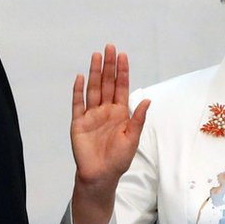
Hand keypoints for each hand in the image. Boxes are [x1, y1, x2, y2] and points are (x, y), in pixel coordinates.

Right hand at [69, 45, 149, 223]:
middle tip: (109, 47)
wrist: (100, 176)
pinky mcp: (78, 123)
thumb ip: (138, 119)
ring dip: (94, 72)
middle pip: (106, 83)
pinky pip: (78, 103)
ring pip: (93, 89)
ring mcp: (91, 115)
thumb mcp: (132, 139)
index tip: (122, 55)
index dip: (122, 71)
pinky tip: (80, 77)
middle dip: (108, 65)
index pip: (120, 87)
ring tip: (96, 56)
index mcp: (120, 113)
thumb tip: (147, 100)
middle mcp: (105, 110)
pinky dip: (78, 90)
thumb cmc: (118, 160)